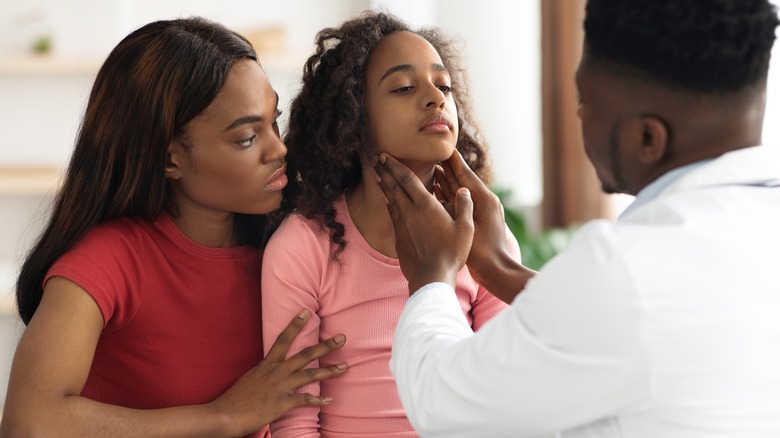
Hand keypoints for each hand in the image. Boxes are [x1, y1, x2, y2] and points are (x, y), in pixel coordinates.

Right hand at [210, 309, 346, 435]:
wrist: (227, 415)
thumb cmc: (237, 397)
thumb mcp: (251, 376)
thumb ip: (265, 370)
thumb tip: (272, 366)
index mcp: (267, 364)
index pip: (283, 339)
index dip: (295, 324)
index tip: (306, 312)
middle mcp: (277, 372)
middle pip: (305, 355)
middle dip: (325, 346)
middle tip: (342, 338)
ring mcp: (281, 387)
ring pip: (310, 375)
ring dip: (329, 371)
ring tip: (344, 367)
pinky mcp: (283, 403)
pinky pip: (305, 400)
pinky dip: (318, 400)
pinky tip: (329, 399)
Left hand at [373, 153, 474, 293]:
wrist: (430, 276)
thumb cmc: (451, 252)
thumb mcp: (466, 228)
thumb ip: (464, 205)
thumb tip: (464, 190)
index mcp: (425, 205)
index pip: (406, 178)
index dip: (394, 165)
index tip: (385, 155)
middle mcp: (409, 211)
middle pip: (393, 185)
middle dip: (384, 170)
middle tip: (376, 158)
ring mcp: (401, 224)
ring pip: (390, 199)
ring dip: (384, 185)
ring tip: (379, 175)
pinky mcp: (398, 236)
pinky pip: (392, 214)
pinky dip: (389, 203)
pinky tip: (389, 201)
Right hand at [435, 150, 534, 302]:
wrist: (496, 271)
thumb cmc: (482, 252)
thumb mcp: (467, 226)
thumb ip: (457, 206)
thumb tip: (444, 187)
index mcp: (483, 199)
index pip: (465, 174)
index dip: (454, 161)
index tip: (445, 147)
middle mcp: (482, 202)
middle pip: (460, 180)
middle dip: (447, 168)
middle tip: (433, 154)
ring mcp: (478, 212)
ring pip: (458, 192)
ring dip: (445, 181)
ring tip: (431, 169)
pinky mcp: (473, 221)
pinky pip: (458, 204)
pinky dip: (447, 196)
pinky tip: (435, 191)